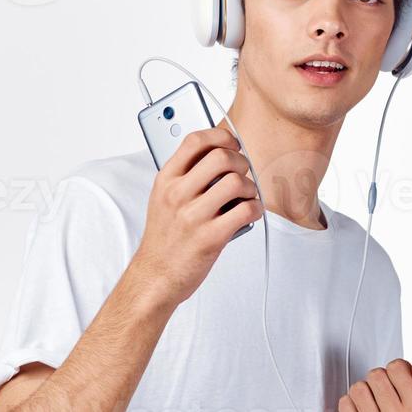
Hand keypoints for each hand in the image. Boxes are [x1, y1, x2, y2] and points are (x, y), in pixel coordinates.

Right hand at [130, 126, 263, 308]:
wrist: (156, 276)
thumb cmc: (165, 237)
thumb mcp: (163, 198)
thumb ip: (185, 175)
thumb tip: (219, 153)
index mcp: (166, 180)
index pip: (195, 140)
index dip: (220, 136)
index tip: (231, 143)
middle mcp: (177, 194)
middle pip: (221, 156)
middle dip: (240, 161)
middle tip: (242, 173)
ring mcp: (193, 216)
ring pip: (237, 182)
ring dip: (250, 187)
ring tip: (246, 196)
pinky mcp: (210, 238)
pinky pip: (246, 210)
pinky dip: (255, 208)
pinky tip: (249, 212)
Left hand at [339, 358, 411, 411]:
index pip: (396, 367)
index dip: (398, 372)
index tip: (402, 385)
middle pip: (375, 375)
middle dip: (380, 380)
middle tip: (388, 396)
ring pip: (357, 388)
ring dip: (365, 391)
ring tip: (375, 404)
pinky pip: (344, 403)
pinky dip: (352, 404)